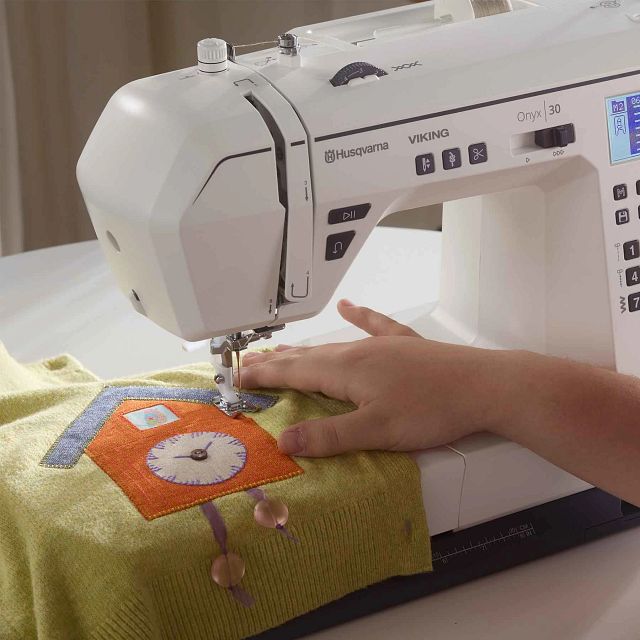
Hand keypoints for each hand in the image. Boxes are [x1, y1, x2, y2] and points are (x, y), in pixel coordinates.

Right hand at [238, 300, 509, 456]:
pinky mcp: (405, 345)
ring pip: (332, 344)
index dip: (264, 376)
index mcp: (346, 371)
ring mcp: (383, 345)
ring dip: (304, 348)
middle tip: (249, 364)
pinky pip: (375, 325)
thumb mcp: (377, 431)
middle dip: (276, 362)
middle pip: (307, 356)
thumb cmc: (431, 410)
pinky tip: (351, 307)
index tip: (237, 377)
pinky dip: (359, 317)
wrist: (484, 385)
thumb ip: (329, 435)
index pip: (293, 372)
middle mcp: (359, 352)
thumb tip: (283, 440)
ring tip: (282, 349)